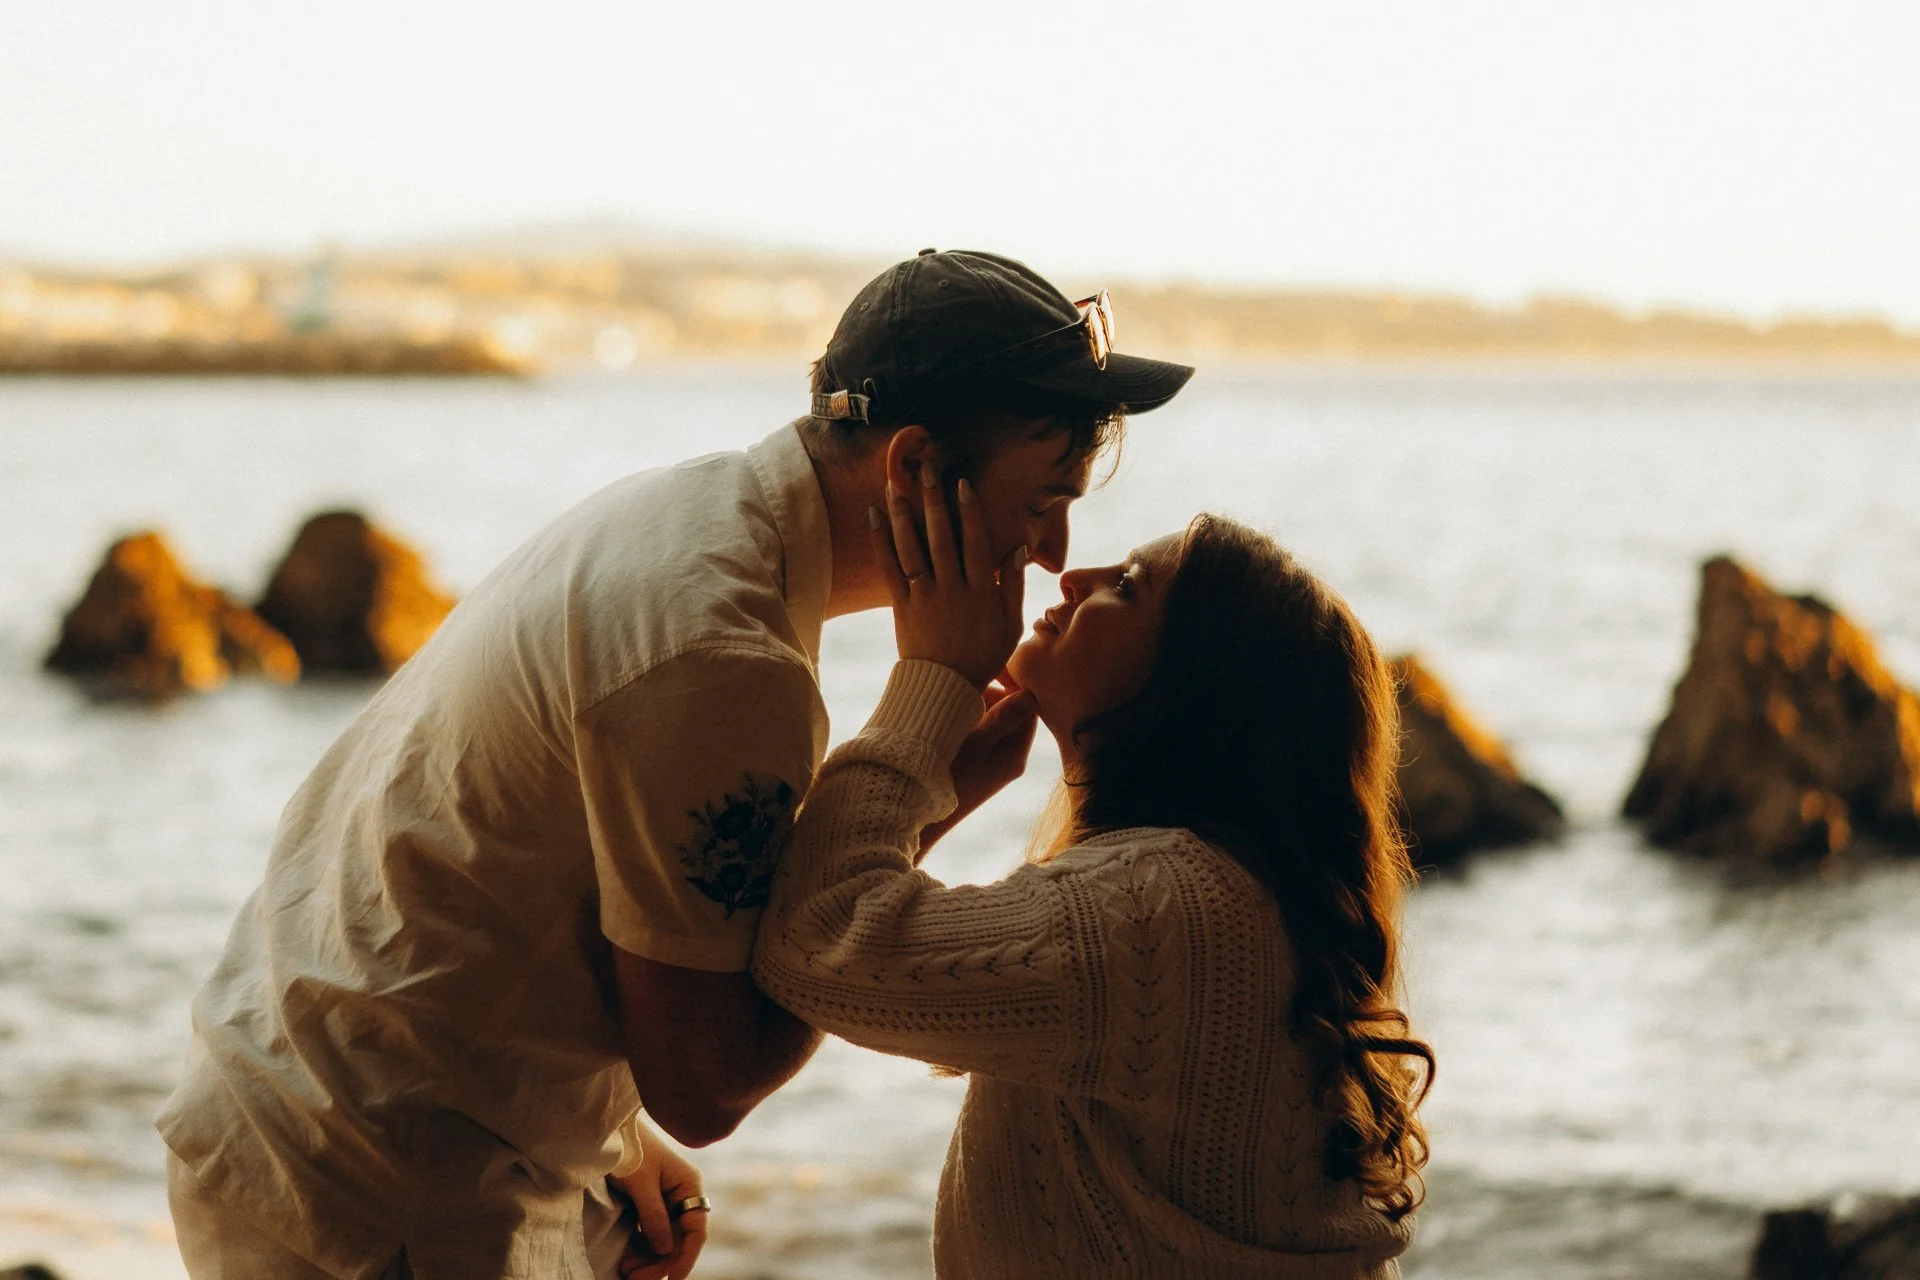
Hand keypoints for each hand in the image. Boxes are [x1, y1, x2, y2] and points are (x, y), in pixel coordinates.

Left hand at [611, 1126, 708, 1279]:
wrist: (610, 1130)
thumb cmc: (630, 1149)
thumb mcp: (641, 1183)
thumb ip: (654, 1216)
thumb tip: (666, 1249)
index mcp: (688, 1186)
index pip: (695, 1230)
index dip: (685, 1257)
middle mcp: (681, 1196)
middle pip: (677, 1239)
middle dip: (659, 1262)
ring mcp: (665, 1201)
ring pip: (662, 1240)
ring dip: (647, 1259)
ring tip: (627, 1272)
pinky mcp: (648, 1205)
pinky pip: (648, 1234)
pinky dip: (639, 1249)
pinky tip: (627, 1261)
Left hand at [870, 460, 1027, 689]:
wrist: (945, 688)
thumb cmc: (982, 656)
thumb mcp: (1010, 625)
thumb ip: (1015, 586)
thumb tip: (1019, 549)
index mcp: (981, 592)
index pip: (976, 543)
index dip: (970, 512)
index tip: (963, 484)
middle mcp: (952, 589)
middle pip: (942, 538)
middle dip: (935, 502)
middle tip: (928, 470)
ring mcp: (925, 596)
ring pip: (913, 548)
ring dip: (903, 514)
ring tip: (896, 484)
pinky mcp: (902, 606)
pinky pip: (889, 568)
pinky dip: (880, 541)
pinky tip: (874, 515)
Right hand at [919, 679, 1038, 855]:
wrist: (912, 811)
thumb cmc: (946, 779)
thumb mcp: (976, 745)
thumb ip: (1003, 718)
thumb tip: (1030, 693)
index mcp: (1014, 755)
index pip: (1028, 709)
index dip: (1015, 685)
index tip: (993, 667)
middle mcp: (1005, 758)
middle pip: (1010, 711)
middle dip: (992, 693)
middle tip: (966, 683)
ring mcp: (986, 760)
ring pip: (990, 718)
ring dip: (975, 704)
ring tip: (952, 698)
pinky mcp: (968, 760)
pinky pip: (974, 730)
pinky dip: (963, 717)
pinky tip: (945, 712)